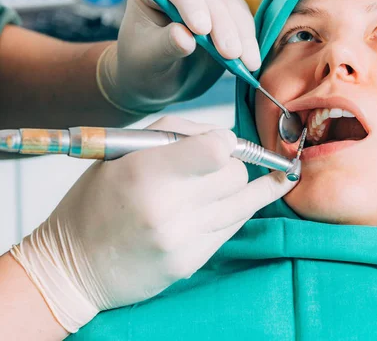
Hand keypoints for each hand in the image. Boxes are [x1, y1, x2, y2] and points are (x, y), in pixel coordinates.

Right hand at [10, 117, 294, 332]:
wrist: (73, 266)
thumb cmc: (95, 202)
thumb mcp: (121, 153)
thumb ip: (175, 135)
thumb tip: (226, 137)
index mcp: (144, 172)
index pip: (216, 149)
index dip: (225, 141)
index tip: (222, 143)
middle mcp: (166, 208)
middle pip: (235, 174)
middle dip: (232, 164)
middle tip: (216, 166)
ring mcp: (181, 239)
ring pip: (243, 201)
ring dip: (247, 186)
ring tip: (276, 174)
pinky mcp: (191, 262)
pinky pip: (233, 226)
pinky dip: (238, 209)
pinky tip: (249, 199)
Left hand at [97, 0, 260, 113]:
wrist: (157, 76)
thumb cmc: (143, 64)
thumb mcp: (148, 59)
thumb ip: (166, 46)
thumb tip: (186, 38)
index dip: (191, 6)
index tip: (202, 31)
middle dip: (223, 27)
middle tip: (232, 55)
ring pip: (231, 7)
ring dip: (242, 35)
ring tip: (247, 63)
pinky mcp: (225, 7)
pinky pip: (242, 19)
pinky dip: (248, 40)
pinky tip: (251, 59)